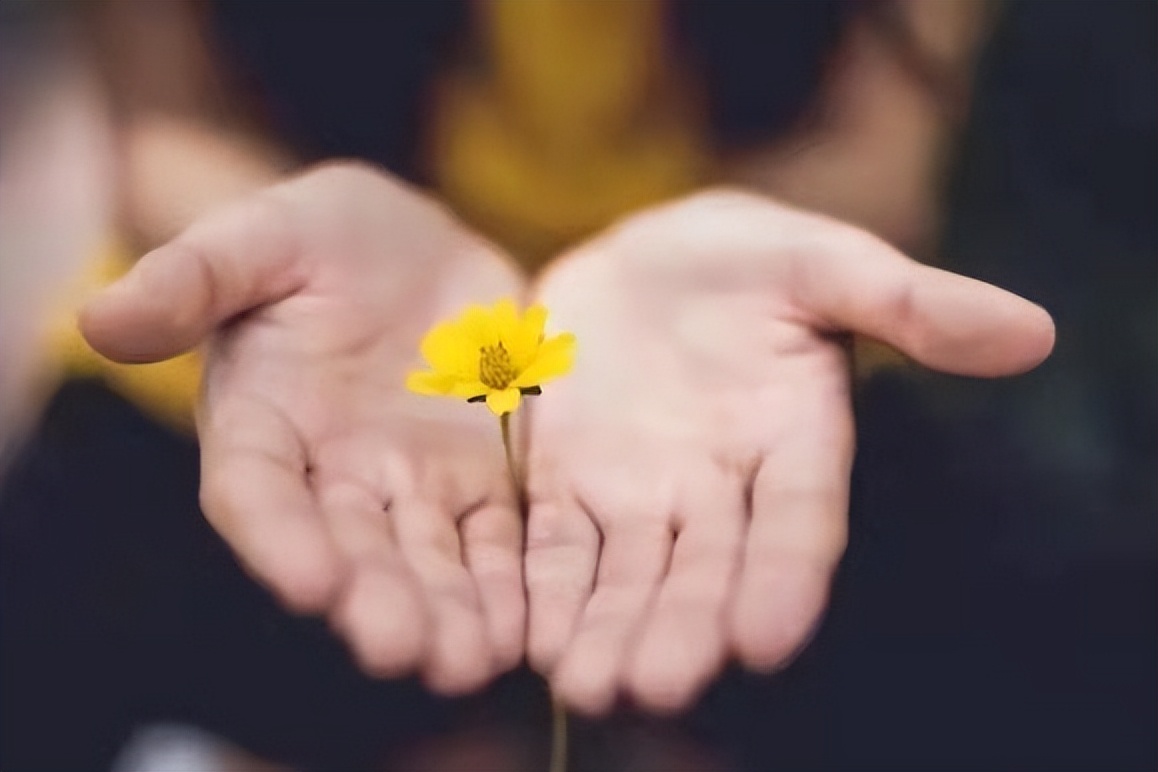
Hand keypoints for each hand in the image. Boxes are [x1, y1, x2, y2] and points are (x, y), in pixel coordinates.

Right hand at [81, 163, 525, 692]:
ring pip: (427, 560)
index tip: (311, 582)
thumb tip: (101, 317)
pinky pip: (496, 540)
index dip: (279, 538)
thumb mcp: (260, 236)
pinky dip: (509, 583)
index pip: (257, 492)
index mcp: (262, 422)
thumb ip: (194, 277)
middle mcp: (332, 473)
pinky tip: (526, 626)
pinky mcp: (481, 480)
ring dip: (448, 613)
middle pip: (350, 549)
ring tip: (470, 660)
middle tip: (403, 649)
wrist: (413, 246)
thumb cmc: (319, 236)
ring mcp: (411, 483)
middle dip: (375, 600)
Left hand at [524, 190, 1054, 713]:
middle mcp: (720, 489)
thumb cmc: (746, 257)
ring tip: (587, 684)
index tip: (766, 640)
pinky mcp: (568, 485)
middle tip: (657, 687)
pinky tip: (530, 637)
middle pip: (705, 570)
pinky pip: (554, 546)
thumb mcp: (821, 260)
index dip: (786, 578)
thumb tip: (1032, 332)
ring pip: (627, 575)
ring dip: (608, 630)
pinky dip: (545, 589)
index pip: (799, 522)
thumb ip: (908, 301)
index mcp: (794, 442)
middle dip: (682, 628)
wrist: (642, 258)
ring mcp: (640, 494)